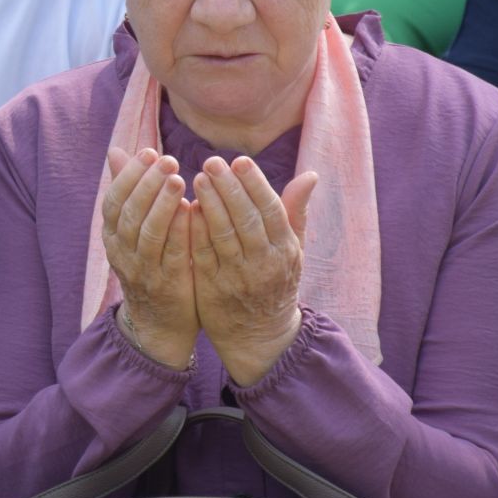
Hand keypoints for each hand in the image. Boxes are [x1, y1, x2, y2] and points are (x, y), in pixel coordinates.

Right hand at [100, 147, 198, 368]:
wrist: (159, 323)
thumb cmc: (148, 266)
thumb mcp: (130, 231)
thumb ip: (128, 191)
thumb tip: (115, 151)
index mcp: (111, 236)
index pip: (113, 200)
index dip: (129, 176)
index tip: (149, 152)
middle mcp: (121, 252)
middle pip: (129, 213)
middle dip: (147, 183)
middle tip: (167, 160)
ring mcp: (143, 270)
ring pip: (147, 232)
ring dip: (162, 204)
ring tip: (178, 179)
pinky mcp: (168, 284)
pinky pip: (172, 254)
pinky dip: (179, 231)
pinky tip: (191, 210)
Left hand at [190, 156, 315, 384]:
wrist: (261, 336)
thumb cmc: (276, 282)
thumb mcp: (293, 251)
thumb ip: (295, 212)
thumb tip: (311, 175)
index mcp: (285, 250)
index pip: (271, 211)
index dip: (255, 185)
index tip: (240, 161)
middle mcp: (264, 264)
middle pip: (246, 220)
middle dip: (230, 189)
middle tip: (213, 162)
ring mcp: (238, 277)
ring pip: (224, 236)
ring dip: (211, 205)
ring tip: (199, 178)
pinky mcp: (213, 288)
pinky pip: (203, 255)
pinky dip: (195, 231)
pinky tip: (186, 208)